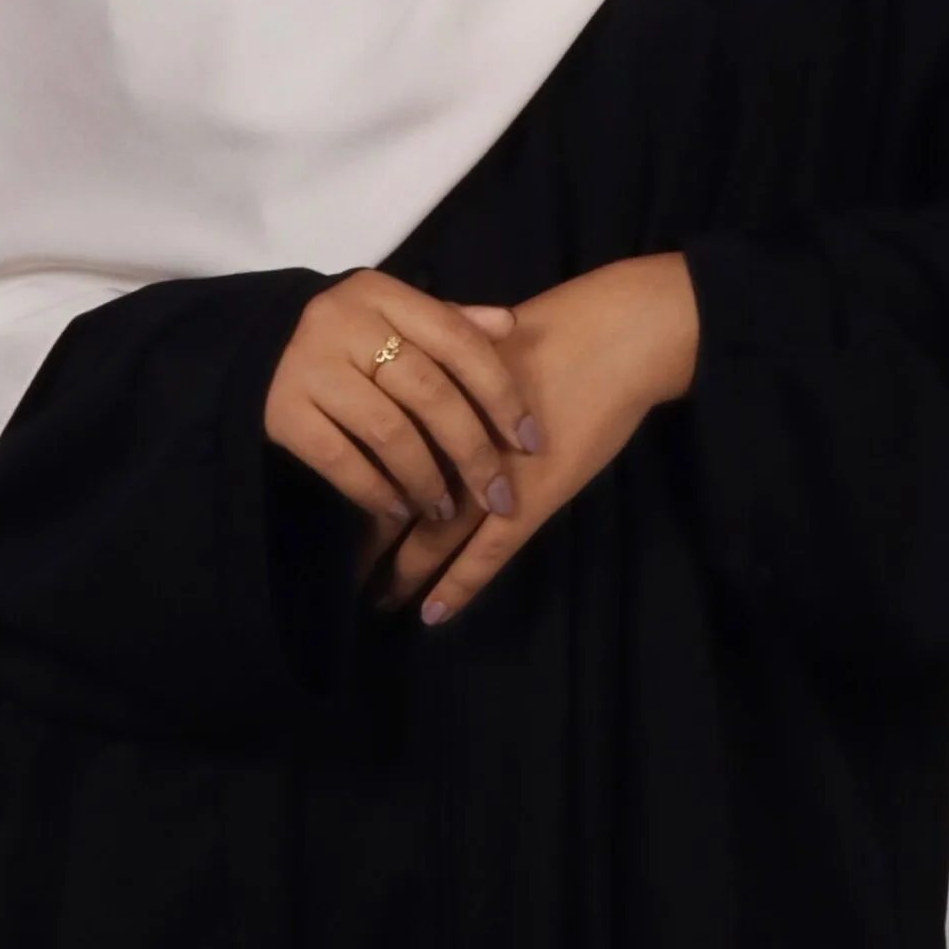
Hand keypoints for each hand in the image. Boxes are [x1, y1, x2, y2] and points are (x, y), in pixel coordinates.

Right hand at [265, 270, 539, 541]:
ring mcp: (310, 367)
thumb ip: (449, 321)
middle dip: (472, 451)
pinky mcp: (282, 411)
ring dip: (427, 478)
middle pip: (429, 392)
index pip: (457, 341)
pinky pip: (341, 460)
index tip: (530, 441)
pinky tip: (399, 511)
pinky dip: (376, 490)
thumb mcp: (393, 314)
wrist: (254, 344)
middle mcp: (345, 324)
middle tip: (498, 496)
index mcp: (382, 295)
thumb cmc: (347, 334)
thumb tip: (511, 324)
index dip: (500, 393)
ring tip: (445, 509)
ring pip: (388, 431)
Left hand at [373, 252, 697, 625]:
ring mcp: (493, 478)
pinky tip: (431, 614)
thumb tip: (408, 388)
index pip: (384, 456)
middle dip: (374, 540)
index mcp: (438, 405)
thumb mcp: (480, 347)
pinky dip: (458, 585)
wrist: (612, 341)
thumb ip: (444, 372)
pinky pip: (486, 555)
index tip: (335, 511)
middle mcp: (455, 445)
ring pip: (435, 534)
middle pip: (401, 498)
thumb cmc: (553, 334)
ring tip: (379, 600)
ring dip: (406, 569)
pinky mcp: (530, 501)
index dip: (360, 484)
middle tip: (348, 574)